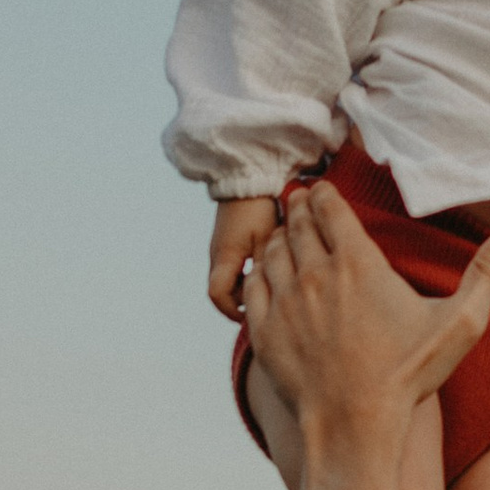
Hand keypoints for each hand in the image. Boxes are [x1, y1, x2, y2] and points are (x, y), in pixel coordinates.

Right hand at [207, 194, 280, 317]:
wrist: (247, 175)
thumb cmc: (259, 205)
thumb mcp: (268, 238)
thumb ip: (268, 266)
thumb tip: (271, 294)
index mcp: (224, 257)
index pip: (217, 295)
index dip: (232, 311)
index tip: (253, 314)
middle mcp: (218, 254)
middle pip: (223, 291)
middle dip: (242, 301)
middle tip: (267, 302)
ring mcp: (222, 247)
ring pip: (230, 279)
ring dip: (247, 285)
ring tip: (272, 282)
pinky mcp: (229, 240)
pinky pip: (235, 266)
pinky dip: (249, 272)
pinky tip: (270, 265)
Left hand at [242, 181, 489, 447]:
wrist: (354, 427)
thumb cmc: (409, 375)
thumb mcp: (460, 323)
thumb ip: (489, 272)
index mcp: (357, 263)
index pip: (330, 208)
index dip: (325, 195)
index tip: (323, 191)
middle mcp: (314, 274)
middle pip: (297, 223)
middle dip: (299, 208)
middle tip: (299, 200)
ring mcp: (285, 302)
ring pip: (272, 249)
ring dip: (278, 235)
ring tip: (284, 230)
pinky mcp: (264, 330)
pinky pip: (253, 285)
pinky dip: (259, 271)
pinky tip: (266, 272)